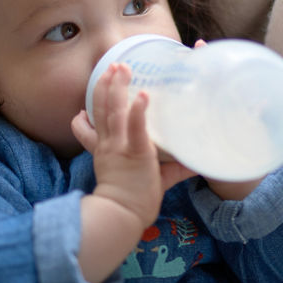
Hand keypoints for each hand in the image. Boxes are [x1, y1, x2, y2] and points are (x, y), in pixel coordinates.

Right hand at [72, 63, 193, 223]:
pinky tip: (143, 95)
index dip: (89, 110)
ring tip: (122, 68)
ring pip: (114, 112)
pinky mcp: (137, 153)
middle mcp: (110, 145)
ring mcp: (120, 148)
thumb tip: (195, 161)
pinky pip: (136, 128)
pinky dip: (138, 111)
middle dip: (105, 86)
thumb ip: (168, 166)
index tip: (88, 100)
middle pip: (102, 109)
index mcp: (107, 150)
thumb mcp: (146, 178)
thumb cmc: (133, 201)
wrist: (123, 217)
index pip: (93, 126)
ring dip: (117, 88)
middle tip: (111, 66)